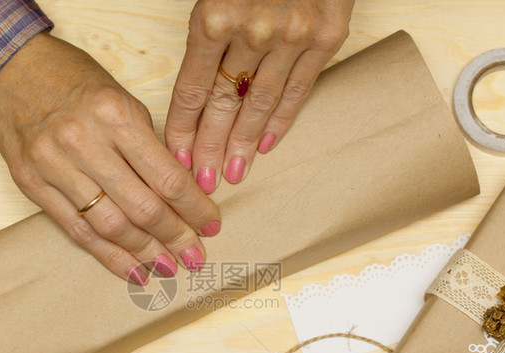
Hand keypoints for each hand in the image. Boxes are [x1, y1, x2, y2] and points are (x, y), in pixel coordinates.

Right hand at [0, 32, 220, 282]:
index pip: (167, 177)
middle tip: (195, 256)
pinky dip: (108, 255)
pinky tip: (132, 270)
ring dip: (144, 253)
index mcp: (115, 116)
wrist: (6, 66)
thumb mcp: (120, 97)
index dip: (194, 208)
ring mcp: (54, 167)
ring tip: (167, 268)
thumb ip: (147, 144)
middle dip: (175, 237)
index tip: (211, 224)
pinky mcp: (32, 185)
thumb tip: (179, 192)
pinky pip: (77, 231)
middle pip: (142, 207)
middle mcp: (85, 143)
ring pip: (110, 226)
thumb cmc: (70, 77)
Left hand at [165, 0, 353, 192]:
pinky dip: (282, 120)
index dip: (184, 130)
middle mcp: (254, 32)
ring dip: (243, 144)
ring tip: (231, 175)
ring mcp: (294, 36)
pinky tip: (265, 145)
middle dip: (210, 149)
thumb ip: (204, 29)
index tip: (177, 160)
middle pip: (224, 105)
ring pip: (261, 104)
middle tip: (203, 184)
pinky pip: (300, 89)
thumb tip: (194, 87)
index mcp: (214, 16)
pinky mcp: (327, 36)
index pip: (193, 91)